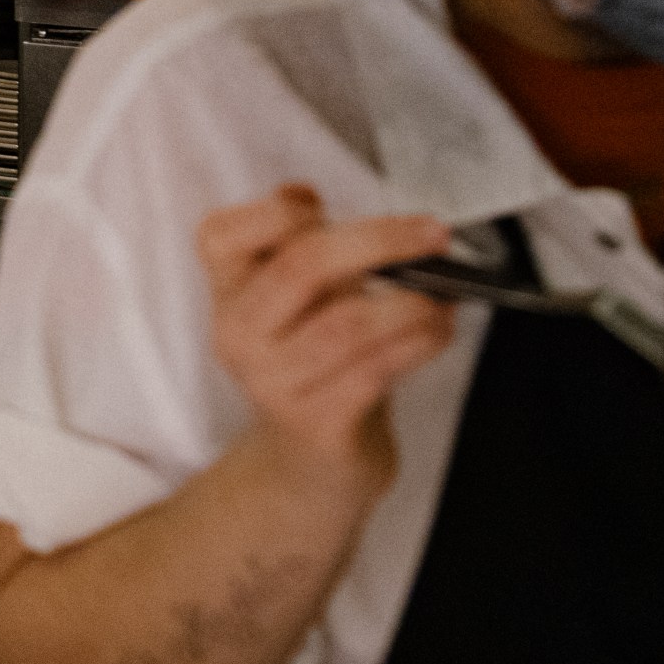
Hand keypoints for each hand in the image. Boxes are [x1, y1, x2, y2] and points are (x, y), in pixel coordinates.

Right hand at [197, 184, 454, 489]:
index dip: (273, 211)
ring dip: (412, 303)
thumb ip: (304, 251)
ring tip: (444, 297)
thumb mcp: (299, 305)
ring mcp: (273, 384)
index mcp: (229, 295)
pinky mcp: (316, 424)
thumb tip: (316, 196)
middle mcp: (239, 337)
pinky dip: (419, 342)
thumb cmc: (317, 370)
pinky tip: (438, 330)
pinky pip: (375, 370)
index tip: (321, 204)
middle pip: (300, 266)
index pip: (219, 236)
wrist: (310, 468)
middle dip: (379, 240)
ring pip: (347, 323)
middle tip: (433, 233)